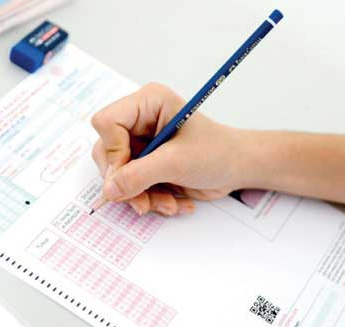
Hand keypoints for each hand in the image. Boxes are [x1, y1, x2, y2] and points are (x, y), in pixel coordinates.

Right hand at [90, 83, 247, 215]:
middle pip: (107, 152)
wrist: (238, 169)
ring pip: (117, 174)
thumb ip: (139, 175)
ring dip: (140, 196)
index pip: (107, 123)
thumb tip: (109, 189)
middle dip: (127, 182)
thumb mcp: (177, 162)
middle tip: (143, 202)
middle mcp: (140, 120)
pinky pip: (131, 186)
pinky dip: (149, 199)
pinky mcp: (146, 164)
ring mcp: (141, 143)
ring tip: (167, 204)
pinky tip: (173, 202)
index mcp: (148, 103)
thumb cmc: (217, 153)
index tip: (127, 176)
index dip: (113, 152)